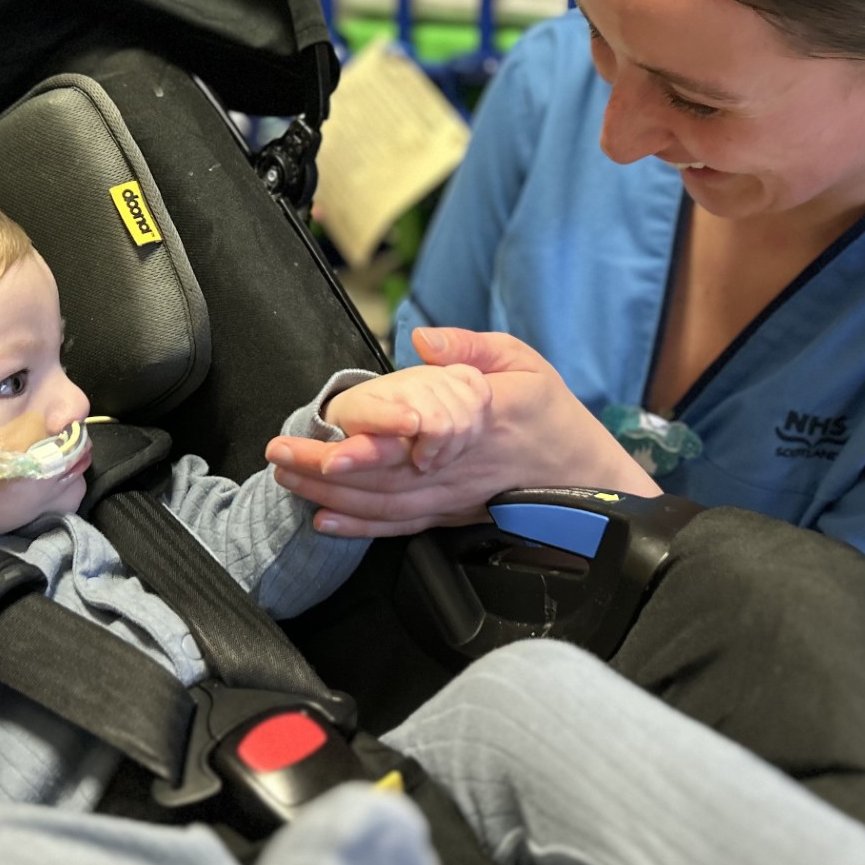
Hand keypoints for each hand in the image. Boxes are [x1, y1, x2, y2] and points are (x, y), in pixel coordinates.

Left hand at [266, 327, 659, 537]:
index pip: (415, 430)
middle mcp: (456, 464)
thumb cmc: (549, 413)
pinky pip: (398, 525)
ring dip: (328, 493)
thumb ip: (470, 346)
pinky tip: (323, 520)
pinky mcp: (449, 515)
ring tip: (285, 476)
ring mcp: (450, 496)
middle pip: (382, 471)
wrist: (585, 476)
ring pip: (382, 502)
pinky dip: (358, 526)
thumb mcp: (522, 360)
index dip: (371, 436)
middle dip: (324, 464)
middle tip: (279, 451)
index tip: (331, 427)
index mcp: (475, 418)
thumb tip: (422, 339)